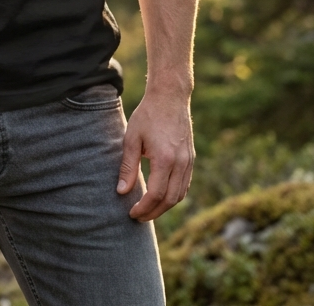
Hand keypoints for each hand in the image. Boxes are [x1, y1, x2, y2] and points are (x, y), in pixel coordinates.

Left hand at [117, 88, 194, 221]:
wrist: (170, 97)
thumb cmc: (148, 115)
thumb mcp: (132, 138)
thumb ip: (128, 166)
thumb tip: (122, 192)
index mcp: (165, 159)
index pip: (155, 194)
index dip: (143, 208)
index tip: (131, 213)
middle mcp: (180, 163)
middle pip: (170, 200)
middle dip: (153, 213)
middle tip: (138, 217)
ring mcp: (188, 161)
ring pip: (180, 195)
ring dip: (164, 207)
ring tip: (148, 210)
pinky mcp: (191, 158)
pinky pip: (185, 185)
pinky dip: (174, 196)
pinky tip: (161, 197)